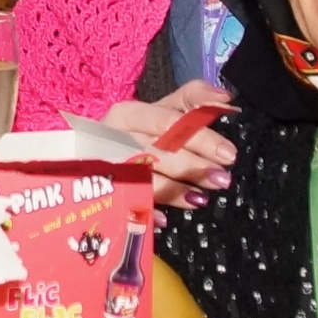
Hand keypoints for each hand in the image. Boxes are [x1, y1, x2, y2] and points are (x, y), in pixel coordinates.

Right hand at [101, 80, 235, 208]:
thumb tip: (226, 98)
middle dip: (192, 166)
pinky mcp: (106, 192)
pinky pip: (127, 204)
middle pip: (157, 151)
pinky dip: (146, 211)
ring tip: (201, 199)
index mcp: (129, 114)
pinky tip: (165, 219)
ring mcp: (108, 167)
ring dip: (174, 189)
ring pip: (144, 178)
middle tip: (221, 179)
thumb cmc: (139, 130)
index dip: (200, 137)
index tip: (229, 153)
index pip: (169, 122)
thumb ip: (194, 98)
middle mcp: (115, 138)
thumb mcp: (162, 108)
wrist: (88, 151)